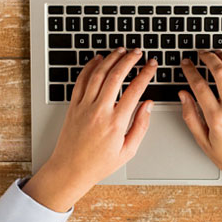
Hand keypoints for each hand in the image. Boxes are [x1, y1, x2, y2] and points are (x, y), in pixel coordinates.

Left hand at [23, 48, 156, 211]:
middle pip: (116, 76)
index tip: (151, 65)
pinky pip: (81, 81)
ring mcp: (84, 106)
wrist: (70, 170)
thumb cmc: (99, 163)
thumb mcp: (128, 151)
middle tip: (138, 53)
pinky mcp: (73, 106)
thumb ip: (141, 126)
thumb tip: (148, 105)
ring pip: (99, 74)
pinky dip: (90, 67)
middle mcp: (100, 111)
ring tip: (121, 51)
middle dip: (129, 60)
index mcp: (116, 122)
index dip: (146, 73)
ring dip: (111, 59)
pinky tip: (98, 60)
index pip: (135, 90)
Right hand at [179, 51, 221, 221]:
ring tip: (218, 53)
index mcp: (216, 118)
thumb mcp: (203, 142)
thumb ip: (190, 116)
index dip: (190, 70)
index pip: (199, 86)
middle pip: (220, 72)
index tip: (186, 64)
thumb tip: (183, 95)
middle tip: (202, 53)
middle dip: (208, 58)